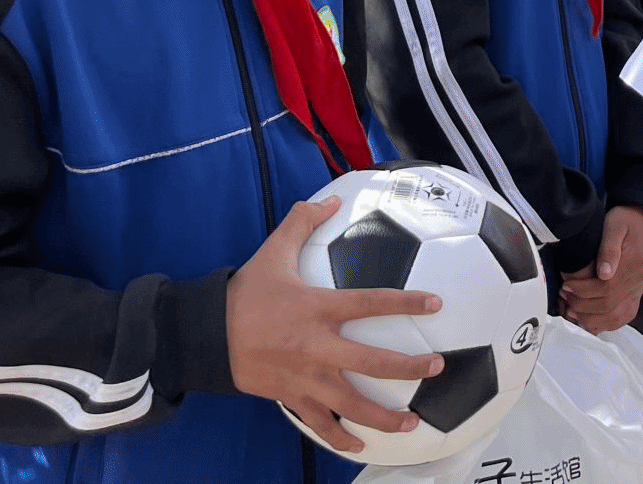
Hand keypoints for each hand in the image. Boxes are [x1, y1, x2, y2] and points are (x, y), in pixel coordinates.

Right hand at [228, 198, 445, 453]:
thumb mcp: (273, 252)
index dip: (406, 303)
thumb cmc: (244, 293)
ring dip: (385, 416)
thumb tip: (332, 196)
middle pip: (372, 362)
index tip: (436, 304)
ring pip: (352, 403)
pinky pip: (319, 423)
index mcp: (319, 308)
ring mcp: (305, 377)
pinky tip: (359, 446)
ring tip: (412, 422)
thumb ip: (303, 222)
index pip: (371, 303)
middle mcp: (318, 347)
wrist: (206, 335)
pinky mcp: (291, 397)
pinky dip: (339, 437)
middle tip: (437, 368)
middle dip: (409, 368)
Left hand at [560, 205, 642, 332]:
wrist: (640, 220)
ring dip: (591, 319)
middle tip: (564, 297)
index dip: (583, 291)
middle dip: (582, 305)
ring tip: (571, 310)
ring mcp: (636, 291)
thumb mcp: (615, 225)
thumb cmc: (624, 221)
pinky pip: (621, 318)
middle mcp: (636, 283)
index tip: (566, 286)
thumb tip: (604, 274)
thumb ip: (609, 249)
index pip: (606, 289)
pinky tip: (587, 320)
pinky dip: (603, 324)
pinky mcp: (634, 295)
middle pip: (609, 306)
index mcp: (632, 266)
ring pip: (615, 317)